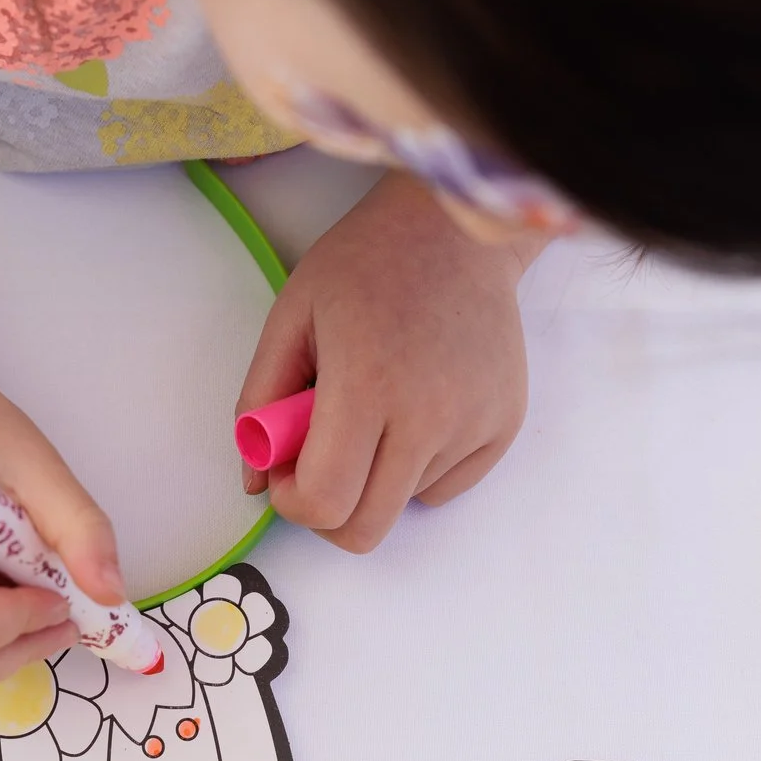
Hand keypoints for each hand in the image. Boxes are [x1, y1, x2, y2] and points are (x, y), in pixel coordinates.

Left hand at [237, 170, 538, 551]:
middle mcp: (430, 415)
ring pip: (402, 505)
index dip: (293, 503)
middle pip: (365, 530)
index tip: (286, 474)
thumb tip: (256, 481)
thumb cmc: (364, 265)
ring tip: (377, 406)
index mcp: (368, 385)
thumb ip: (260, 402)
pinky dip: (417, 467)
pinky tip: (414, 409)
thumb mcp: (291, 318)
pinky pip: (444, 487)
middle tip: (320, 460)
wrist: (456, 230)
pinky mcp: (505, 426)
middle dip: (328, 510)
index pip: (326, 503)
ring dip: (374, 477)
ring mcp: (475, 424)